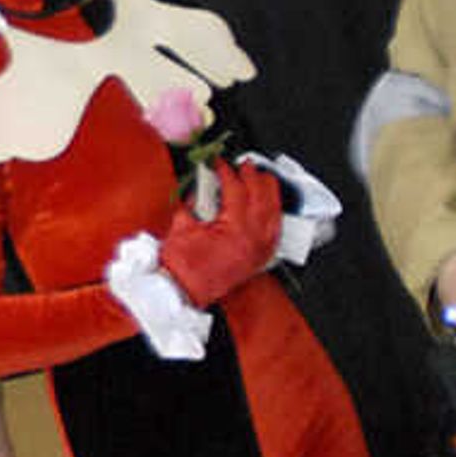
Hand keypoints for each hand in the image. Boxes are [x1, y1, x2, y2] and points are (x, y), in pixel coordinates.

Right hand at [155, 156, 285, 306]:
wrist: (180, 293)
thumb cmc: (180, 267)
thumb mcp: (183, 225)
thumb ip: (195, 201)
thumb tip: (203, 185)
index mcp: (235, 230)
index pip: (237, 190)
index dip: (227, 173)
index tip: (220, 164)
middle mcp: (253, 239)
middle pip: (262, 197)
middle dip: (253, 177)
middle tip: (245, 165)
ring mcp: (259, 250)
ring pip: (274, 213)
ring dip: (269, 192)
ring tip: (262, 178)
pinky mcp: (258, 259)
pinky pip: (275, 232)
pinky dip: (274, 215)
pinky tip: (271, 207)